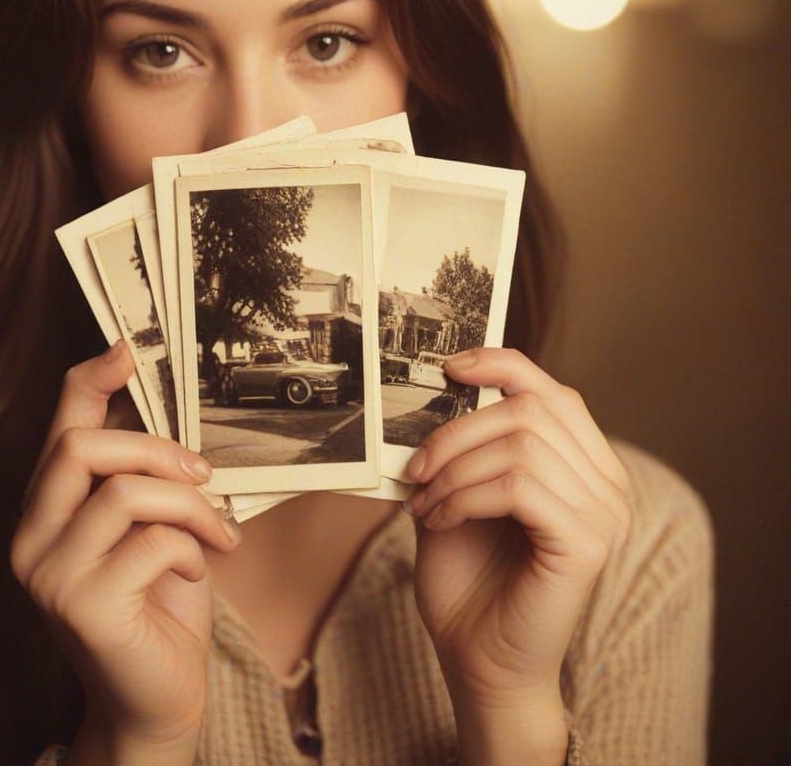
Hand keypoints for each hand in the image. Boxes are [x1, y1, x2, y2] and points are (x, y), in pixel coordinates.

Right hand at [10, 341, 242, 758]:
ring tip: (216, 532)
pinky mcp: (81, 608)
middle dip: (157, 448)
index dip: (91, 378)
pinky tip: (198, 570)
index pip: (59, 425)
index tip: (130, 349)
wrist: (157, 697)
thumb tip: (159, 405)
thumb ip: (143, 473)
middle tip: (203, 474)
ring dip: (190, 505)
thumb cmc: (159, 600)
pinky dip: (192, 548)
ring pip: (126, 491)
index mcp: (47, 508)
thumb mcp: (152, 524)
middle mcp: (31, 537)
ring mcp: (49, 575)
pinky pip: (152, 542)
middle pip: (82, 445)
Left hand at [405, 348, 630, 720]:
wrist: (479, 658)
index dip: (502, 365)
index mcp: (583, 464)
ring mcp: (604, 514)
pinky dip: (465, 497)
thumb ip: (464, 447)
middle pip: (529, 409)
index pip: (552, 391)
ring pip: (520, 446)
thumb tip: (435, 392)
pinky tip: (439, 522)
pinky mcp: (587, 545)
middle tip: (416, 468)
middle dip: (457, 431)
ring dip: (454, 470)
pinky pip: (519, 488)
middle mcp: (606, 483)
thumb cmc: (470, 578)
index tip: (450, 367)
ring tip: (424, 503)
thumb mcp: (459, 493)